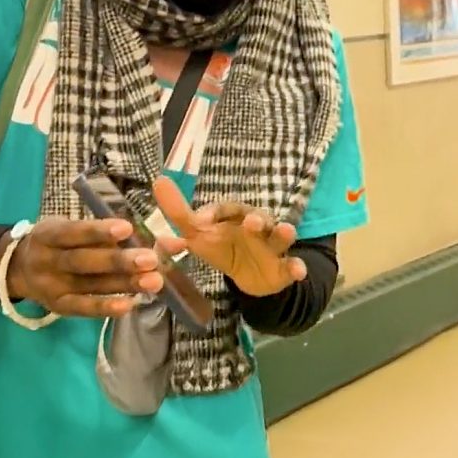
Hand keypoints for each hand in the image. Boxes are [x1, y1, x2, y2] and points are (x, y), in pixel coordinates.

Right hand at [0, 217, 185, 317]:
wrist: (17, 268)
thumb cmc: (60, 242)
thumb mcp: (72, 228)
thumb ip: (108, 232)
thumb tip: (164, 239)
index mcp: (49, 233)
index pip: (74, 232)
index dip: (99, 231)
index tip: (127, 228)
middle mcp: (47, 260)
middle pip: (83, 261)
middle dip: (119, 261)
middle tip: (150, 259)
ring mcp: (51, 286)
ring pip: (89, 285)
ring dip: (123, 284)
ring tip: (153, 281)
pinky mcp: (58, 306)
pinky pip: (82, 308)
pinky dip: (105, 308)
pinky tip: (130, 305)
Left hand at [153, 177, 305, 296]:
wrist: (249, 277)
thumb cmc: (224, 247)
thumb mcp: (199, 233)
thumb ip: (179, 212)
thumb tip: (158, 181)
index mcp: (235, 217)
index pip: (227, 209)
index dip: (215, 213)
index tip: (200, 220)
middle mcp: (257, 226)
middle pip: (258, 218)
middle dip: (256, 219)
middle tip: (250, 222)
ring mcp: (272, 246)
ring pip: (279, 236)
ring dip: (283, 233)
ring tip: (287, 230)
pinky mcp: (284, 267)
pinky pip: (293, 265)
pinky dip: (297, 267)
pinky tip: (299, 271)